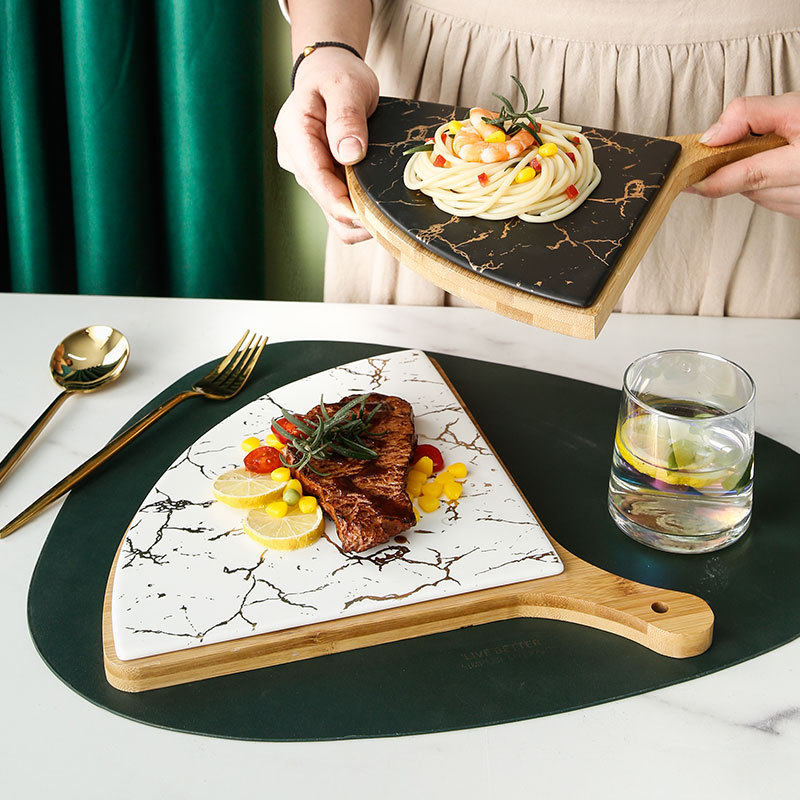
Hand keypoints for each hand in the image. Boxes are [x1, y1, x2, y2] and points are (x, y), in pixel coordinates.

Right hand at [275, 47, 378, 242]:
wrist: (327, 73)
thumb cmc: (336, 75)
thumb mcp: (346, 86)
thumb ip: (346, 117)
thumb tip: (349, 154)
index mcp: (295, 135)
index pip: (317, 183)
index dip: (344, 207)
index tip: (371, 219)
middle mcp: (295, 158)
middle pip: (325, 202)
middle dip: (356, 217)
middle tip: (389, 223)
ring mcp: (306, 171)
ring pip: (331, 209)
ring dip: (358, 217)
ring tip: (386, 218)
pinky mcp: (319, 177)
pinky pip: (337, 203)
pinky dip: (356, 209)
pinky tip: (376, 210)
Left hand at [690, 92, 799, 218]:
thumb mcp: (796, 107)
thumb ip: (750, 114)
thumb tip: (710, 137)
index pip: (748, 175)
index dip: (712, 179)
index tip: (686, 178)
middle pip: (750, 188)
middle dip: (734, 171)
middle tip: (728, 154)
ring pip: (761, 197)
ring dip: (755, 178)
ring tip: (773, 153)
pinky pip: (777, 202)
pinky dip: (770, 186)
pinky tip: (783, 167)